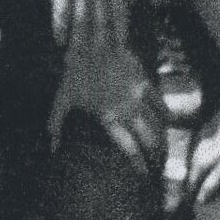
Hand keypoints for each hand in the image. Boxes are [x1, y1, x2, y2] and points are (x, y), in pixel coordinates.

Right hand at [35, 0, 116, 51]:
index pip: (119, 5)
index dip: (122, 25)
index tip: (124, 44)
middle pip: (103, 16)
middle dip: (103, 39)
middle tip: (103, 60)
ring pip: (83, 17)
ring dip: (80, 39)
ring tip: (78, 58)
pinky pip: (63, 8)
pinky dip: (61, 26)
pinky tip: (59, 39)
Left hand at [50, 34, 164, 168]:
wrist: (90, 43)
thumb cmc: (73, 75)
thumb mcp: (62, 101)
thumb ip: (56, 127)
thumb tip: (52, 150)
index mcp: (109, 118)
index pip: (129, 148)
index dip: (139, 164)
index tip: (144, 177)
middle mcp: (127, 109)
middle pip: (150, 138)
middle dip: (157, 154)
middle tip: (159, 166)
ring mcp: (138, 94)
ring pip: (158, 121)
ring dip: (163, 136)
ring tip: (165, 148)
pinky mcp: (144, 80)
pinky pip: (159, 101)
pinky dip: (164, 113)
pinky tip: (167, 121)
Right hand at [189, 79, 219, 201]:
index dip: (208, 187)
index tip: (201, 200)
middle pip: (202, 165)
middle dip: (193, 182)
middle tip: (189, 197)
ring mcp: (216, 133)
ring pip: (197, 153)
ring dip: (191, 169)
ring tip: (188, 183)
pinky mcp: (210, 124)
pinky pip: (197, 142)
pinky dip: (192, 155)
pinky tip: (192, 164)